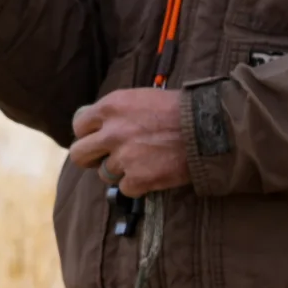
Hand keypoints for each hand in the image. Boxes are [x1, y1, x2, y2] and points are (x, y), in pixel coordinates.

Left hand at [70, 90, 193, 196]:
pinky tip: (153, 172)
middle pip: (79, 155)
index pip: (79, 125)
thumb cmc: (179, 110)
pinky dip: (137, 184)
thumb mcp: (142, 98)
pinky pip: (125, 188)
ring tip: (143, 160)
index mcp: (111, 107)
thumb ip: (116, 113)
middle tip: (103, 159)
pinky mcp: (137, 179)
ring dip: (120, 171)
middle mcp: (112, 132)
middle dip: (90, 158)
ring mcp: (123, 158)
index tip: (97, 138)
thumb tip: (97, 127)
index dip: (87, 134)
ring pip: (104, 174)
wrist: (208, 129)